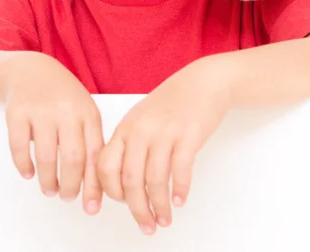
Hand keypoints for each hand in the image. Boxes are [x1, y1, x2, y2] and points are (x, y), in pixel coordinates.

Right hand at [2, 52, 104, 214]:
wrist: (31, 69)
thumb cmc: (63, 96)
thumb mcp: (83, 112)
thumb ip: (91, 142)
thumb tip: (96, 185)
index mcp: (88, 113)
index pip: (95, 155)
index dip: (94, 185)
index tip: (92, 207)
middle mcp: (66, 111)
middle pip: (72, 159)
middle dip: (70, 186)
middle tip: (67, 197)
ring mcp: (41, 111)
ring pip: (46, 156)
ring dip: (47, 180)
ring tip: (49, 190)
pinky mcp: (17, 112)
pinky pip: (19, 147)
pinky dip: (23, 165)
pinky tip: (28, 173)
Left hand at [96, 56, 230, 234]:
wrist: (202, 82)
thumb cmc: (172, 103)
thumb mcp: (141, 119)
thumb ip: (130, 145)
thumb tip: (123, 183)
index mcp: (126, 128)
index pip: (106, 167)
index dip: (113, 192)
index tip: (124, 205)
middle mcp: (141, 130)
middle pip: (130, 180)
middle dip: (137, 209)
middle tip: (146, 226)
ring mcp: (165, 132)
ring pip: (155, 180)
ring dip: (159, 206)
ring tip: (164, 219)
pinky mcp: (188, 135)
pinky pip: (180, 170)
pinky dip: (179, 190)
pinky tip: (179, 201)